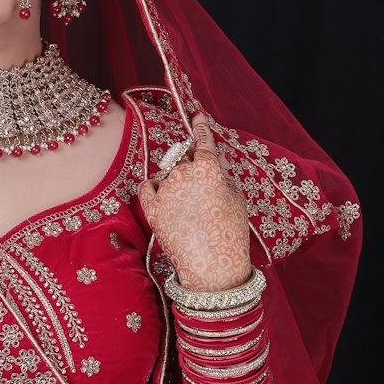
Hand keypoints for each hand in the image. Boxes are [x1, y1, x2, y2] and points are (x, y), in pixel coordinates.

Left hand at [137, 113, 250, 291]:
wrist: (212, 267)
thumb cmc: (231, 233)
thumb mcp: (236, 198)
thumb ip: (224, 174)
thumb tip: (216, 158)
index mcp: (209, 168)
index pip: (203, 141)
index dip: (200, 127)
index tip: (196, 116)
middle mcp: (184, 173)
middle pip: (184, 158)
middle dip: (190, 164)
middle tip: (200, 187)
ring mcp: (165, 190)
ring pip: (167, 173)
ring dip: (175, 180)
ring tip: (189, 206)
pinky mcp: (151, 208)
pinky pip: (146, 186)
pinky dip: (153, 187)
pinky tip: (163, 195)